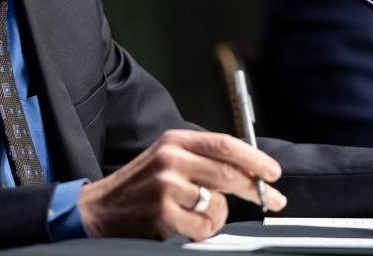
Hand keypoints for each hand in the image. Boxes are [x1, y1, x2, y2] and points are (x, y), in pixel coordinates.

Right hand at [77, 129, 286, 240]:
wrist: (99, 210)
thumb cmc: (140, 187)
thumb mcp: (167, 159)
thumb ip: (201, 160)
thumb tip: (248, 171)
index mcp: (175, 141)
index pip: (225, 144)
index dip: (254, 159)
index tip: (273, 172)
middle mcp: (171, 159)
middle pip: (230, 173)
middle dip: (257, 190)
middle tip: (273, 200)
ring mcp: (167, 186)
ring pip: (219, 204)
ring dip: (217, 215)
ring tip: (197, 215)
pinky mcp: (163, 214)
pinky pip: (204, 227)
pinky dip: (203, 231)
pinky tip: (185, 227)